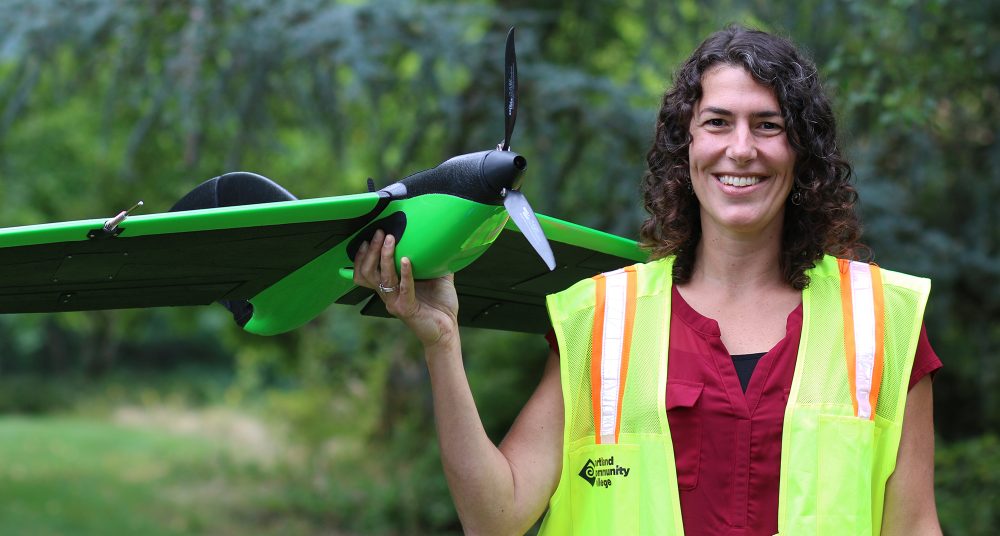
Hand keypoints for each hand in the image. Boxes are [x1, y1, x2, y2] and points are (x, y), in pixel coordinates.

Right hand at [352, 229, 459, 349]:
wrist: (448, 330)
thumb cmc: (440, 305)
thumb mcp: (436, 277)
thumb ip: (433, 259)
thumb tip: (440, 238)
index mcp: (390, 287)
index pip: (365, 272)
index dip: (361, 256)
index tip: (369, 238)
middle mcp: (388, 295)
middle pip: (368, 272)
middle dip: (371, 251)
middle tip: (380, 233)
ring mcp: (395, 303)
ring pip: (382, 278)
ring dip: (385, 257)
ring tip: (391, 241)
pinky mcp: (406, 309)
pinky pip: (404, 289)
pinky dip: (405, 273)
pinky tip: (407, 260)